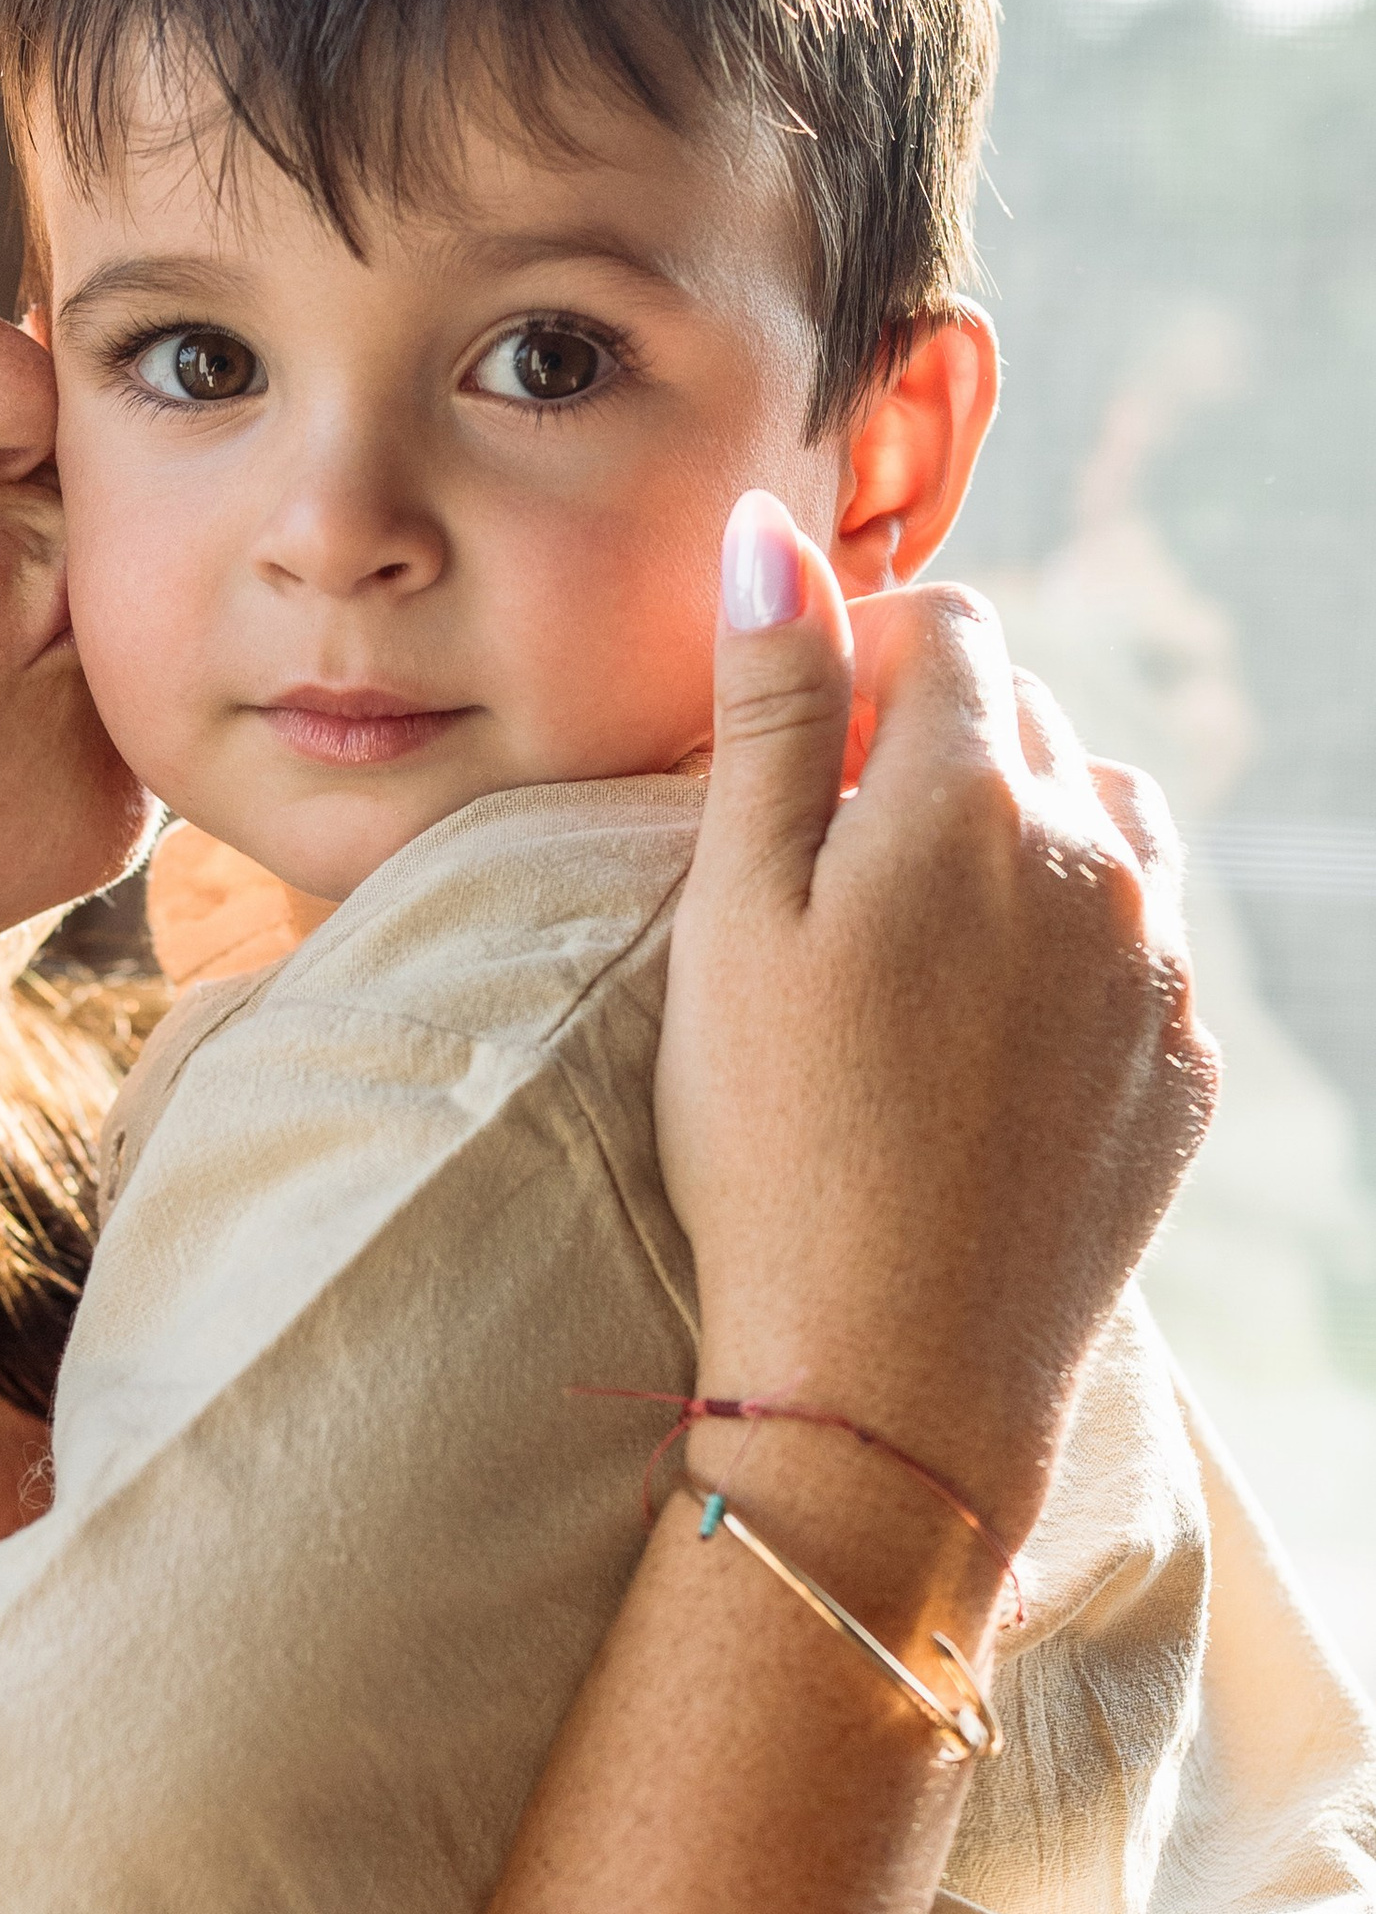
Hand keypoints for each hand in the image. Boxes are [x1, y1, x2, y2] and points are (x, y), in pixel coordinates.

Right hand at [657, 491, 1212, 1553]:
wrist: (892, 1379)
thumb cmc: (771, 1142)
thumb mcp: (730, 914)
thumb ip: (766, 712)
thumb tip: (770, 534)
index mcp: (974, 796)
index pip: (947, 628)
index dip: (860, 659)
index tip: (792, 751)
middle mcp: (1101, 859)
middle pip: (1028, 723)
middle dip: (933, 750)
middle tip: (826, 868)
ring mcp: (1158, 971)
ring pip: (1106, 827)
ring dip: (1021, 839)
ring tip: (917, 946)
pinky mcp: (1183, 1072)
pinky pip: (1138, 955)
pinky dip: (1069, 956)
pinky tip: (977, 1046)